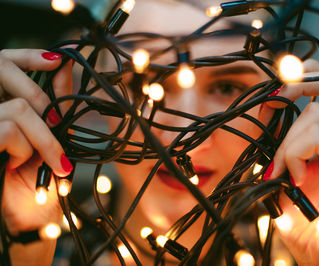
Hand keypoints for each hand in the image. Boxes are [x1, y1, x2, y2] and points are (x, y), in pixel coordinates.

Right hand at [0, 49, 72, 263]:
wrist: (27, 214)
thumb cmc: (36, 175)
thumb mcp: (47, 135)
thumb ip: (52, 104)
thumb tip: (64, 67)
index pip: (4, 62)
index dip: (28, 55)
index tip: (58, 59)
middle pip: (8, 76)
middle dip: (41, 100)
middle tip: (54, 128)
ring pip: (18, 109)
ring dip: (39, 137)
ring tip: (32, 158)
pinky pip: (9, 131)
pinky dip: (24, 149)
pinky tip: (15, 164)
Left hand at [266, 59, 318, 264]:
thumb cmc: (305, 215)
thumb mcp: (285, 167)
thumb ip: (280, 139)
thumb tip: (267, 107)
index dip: (306, 75)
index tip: (276, 88)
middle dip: (299, 85)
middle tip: (273, 102)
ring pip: (316, 114)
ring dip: (287, 142)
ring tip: (284, 172)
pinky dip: (296, 154)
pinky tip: (296, 178)